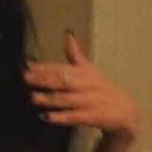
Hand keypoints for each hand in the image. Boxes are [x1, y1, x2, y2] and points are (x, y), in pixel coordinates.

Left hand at [23, 30, 142, 141]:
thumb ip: (75, 55)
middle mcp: (87, 85)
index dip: (44, 67)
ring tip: (34, 97)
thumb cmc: (102, 89)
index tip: (28, 66)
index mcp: (85, 72)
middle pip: (63, 81)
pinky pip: (74, 116)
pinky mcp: (92, 116)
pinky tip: (47, 117)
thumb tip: (68, 34)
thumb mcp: (90, 70)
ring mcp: (90, 101)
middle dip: (44, 80)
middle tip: (26, 78)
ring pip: (67, 99)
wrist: (125, 111)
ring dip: (50, 99)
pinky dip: (60, 117)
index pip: (62, 67)